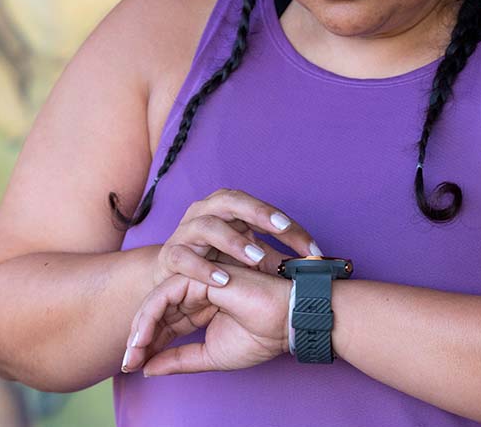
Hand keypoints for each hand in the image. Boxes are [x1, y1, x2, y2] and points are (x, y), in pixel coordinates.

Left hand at [122, 264, 290, 375]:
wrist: (287, 322)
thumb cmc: (260, 335)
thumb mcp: (210, 356)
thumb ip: (179, 360)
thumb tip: (146, 369)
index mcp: (199, 308)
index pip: (164, 325)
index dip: (146, 346)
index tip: (132, 368)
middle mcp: (195, 293)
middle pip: (155, 313)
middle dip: (138, 339)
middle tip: (127, 363)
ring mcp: (197, 282)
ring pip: (155, 302)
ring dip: (140, 329)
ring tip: (132, 353)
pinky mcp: (199, 277)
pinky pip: (165, 295)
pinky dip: (150, 316)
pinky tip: (142, 338)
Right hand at [152, 188, 319, 288]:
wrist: (168, 279)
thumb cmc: (214, 262)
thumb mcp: (247, 258)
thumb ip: (274, 259)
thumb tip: (311, 266)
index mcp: (227, 208)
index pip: (260, 208)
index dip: (287, 224)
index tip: (312, 248)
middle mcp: (205, 212)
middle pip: (231, 201)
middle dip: (258, 213)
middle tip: (281, 228)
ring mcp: (185, 232)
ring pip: (207, 226)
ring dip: (233, 241)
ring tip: (255, 258)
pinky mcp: (170, 256)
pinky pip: (183, 257)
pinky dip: (203, 268)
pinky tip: (223, 279)